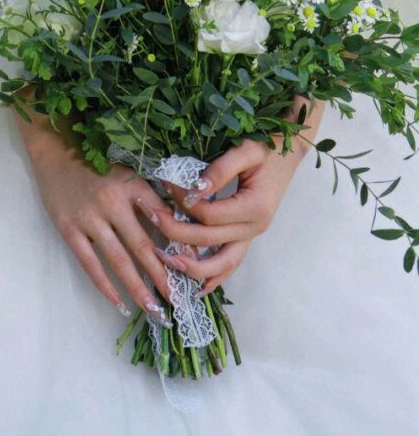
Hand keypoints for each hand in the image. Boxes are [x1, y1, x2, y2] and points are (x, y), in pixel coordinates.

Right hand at [16, 111, 173, 322]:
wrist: (56, 150)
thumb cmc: (98, 163)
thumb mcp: (129, 172)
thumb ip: (151, 198)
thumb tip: (180, 228)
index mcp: (132, 185)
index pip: (163, 220)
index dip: (179, 246)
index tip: (194, 269)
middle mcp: (112, 202)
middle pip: (143, 247)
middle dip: (163, 277)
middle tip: (179, 301)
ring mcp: (88, 217)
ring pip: (118, 260)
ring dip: (138, 288)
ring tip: (155, 310)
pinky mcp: (68, 228)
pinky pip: (89, 263)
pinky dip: (104, 285)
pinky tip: (118, 302)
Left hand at [155, 98, 324, 296]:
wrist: (286, 155)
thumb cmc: (267, 148)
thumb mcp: (246, 150)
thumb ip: (221, 168)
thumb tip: (196, 187)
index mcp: (254, 207)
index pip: (209, 214)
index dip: (183, 201)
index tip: (165, 182)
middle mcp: (254, 228)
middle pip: (208, 240)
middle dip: (175, 231)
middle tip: (150, 216)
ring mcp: (251, 236)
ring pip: (222, 264)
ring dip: (192, 267)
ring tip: (165, 262)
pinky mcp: (246, 237)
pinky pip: (230, 264)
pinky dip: (214, 278)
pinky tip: (196, 288)